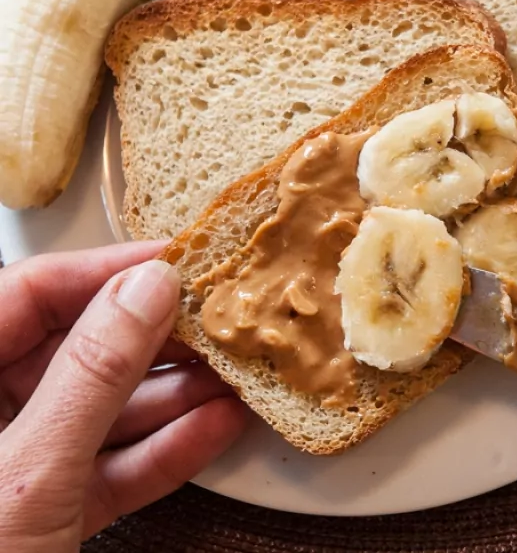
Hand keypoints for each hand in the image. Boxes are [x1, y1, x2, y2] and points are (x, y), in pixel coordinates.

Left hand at [0, 242, 246, 550]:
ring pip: (97, 409)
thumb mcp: (25, 474)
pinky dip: (162, 452)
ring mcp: (11, 467)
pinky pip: (107, 467)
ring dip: (171, 397)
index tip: (179, 259)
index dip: (105, 270)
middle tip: (223, 320)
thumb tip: (148, 290)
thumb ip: (90, 378)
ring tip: (238, 374)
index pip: (25, 294)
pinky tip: (219, 429)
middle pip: (71, 350)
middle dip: (153, 339)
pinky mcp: (43, 514)